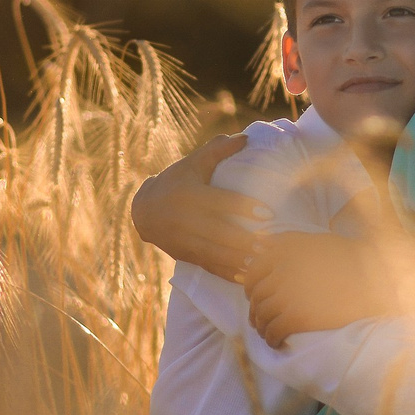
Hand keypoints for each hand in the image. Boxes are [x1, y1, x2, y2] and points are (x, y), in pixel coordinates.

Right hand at [128, 134, 258, 277]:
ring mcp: (184, 240)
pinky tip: (248, 278)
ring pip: (215, 253)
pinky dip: (228, 273)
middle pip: (219, 233)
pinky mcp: (186, 255)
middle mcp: (185, 220)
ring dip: (239, 260)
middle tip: (270, 244)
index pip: (220, 202)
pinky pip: (209, 266)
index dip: (244, 208)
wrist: (143, 212)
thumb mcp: (192, 164)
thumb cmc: (175, 182)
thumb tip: (244, 137)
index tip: (268, 213)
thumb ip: (217, 150)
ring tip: (263, 263)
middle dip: (244, 241)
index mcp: (189, 194)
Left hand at [245, 232, 400, 346]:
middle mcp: (280, 270)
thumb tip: (262, 245)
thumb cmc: (351, 258)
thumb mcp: (316, 240)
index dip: (251, 289)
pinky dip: (272, 339)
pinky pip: (273, 331)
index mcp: (283, 250)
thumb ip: (288, 243)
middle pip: (256, 296)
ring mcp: (286, 295)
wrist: (375, 279)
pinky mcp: (296, 317)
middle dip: (255, 310)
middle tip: (260, 320)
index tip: (256, 298)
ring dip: (262, 327)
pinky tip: (278, 342)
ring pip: (262, 316)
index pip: (253, 273)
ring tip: (269, 334)